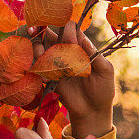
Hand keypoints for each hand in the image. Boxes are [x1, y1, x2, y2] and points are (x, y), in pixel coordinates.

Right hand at [30, 21, 114, 138]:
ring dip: (37, 49)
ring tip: (41, 56)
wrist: (93, 111)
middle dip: (39, 29)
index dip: (65, 27)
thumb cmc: (103, 89)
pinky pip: (37, 68)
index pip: (70, 29)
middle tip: (33, 28)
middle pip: (49, 35)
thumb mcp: (105, 71)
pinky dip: (37, 69)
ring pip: (40, 48)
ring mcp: (55, 64)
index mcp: (81, 47)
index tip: (66, 32)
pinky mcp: (48, 77)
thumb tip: (83, 38)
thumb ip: (95, 55)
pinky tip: (43, 77)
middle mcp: (66, 52)